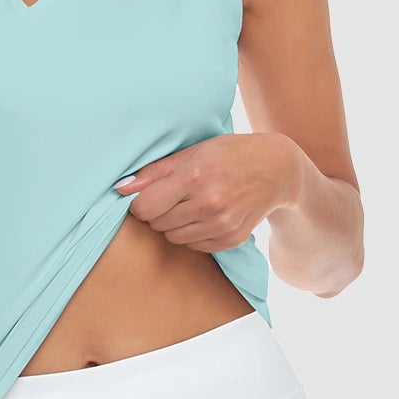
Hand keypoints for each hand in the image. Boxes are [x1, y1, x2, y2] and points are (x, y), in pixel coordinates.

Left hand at [113, 132, 299, 252]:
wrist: (277, 170)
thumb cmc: (230, 154)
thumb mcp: (193, 152)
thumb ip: (154, 172)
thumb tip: (120, 189)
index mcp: (195, 176)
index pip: (144, 207)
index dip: (142, 202)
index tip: (151, 193)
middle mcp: (209, 203)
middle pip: (157, 224)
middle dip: (159, 211)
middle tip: (177, 194)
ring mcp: (222, 224)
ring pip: (173, 238)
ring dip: (175, 224)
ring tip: (193, 203)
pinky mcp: (231, 239)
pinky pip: (193, 246)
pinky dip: (193, 233)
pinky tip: (208, 214)